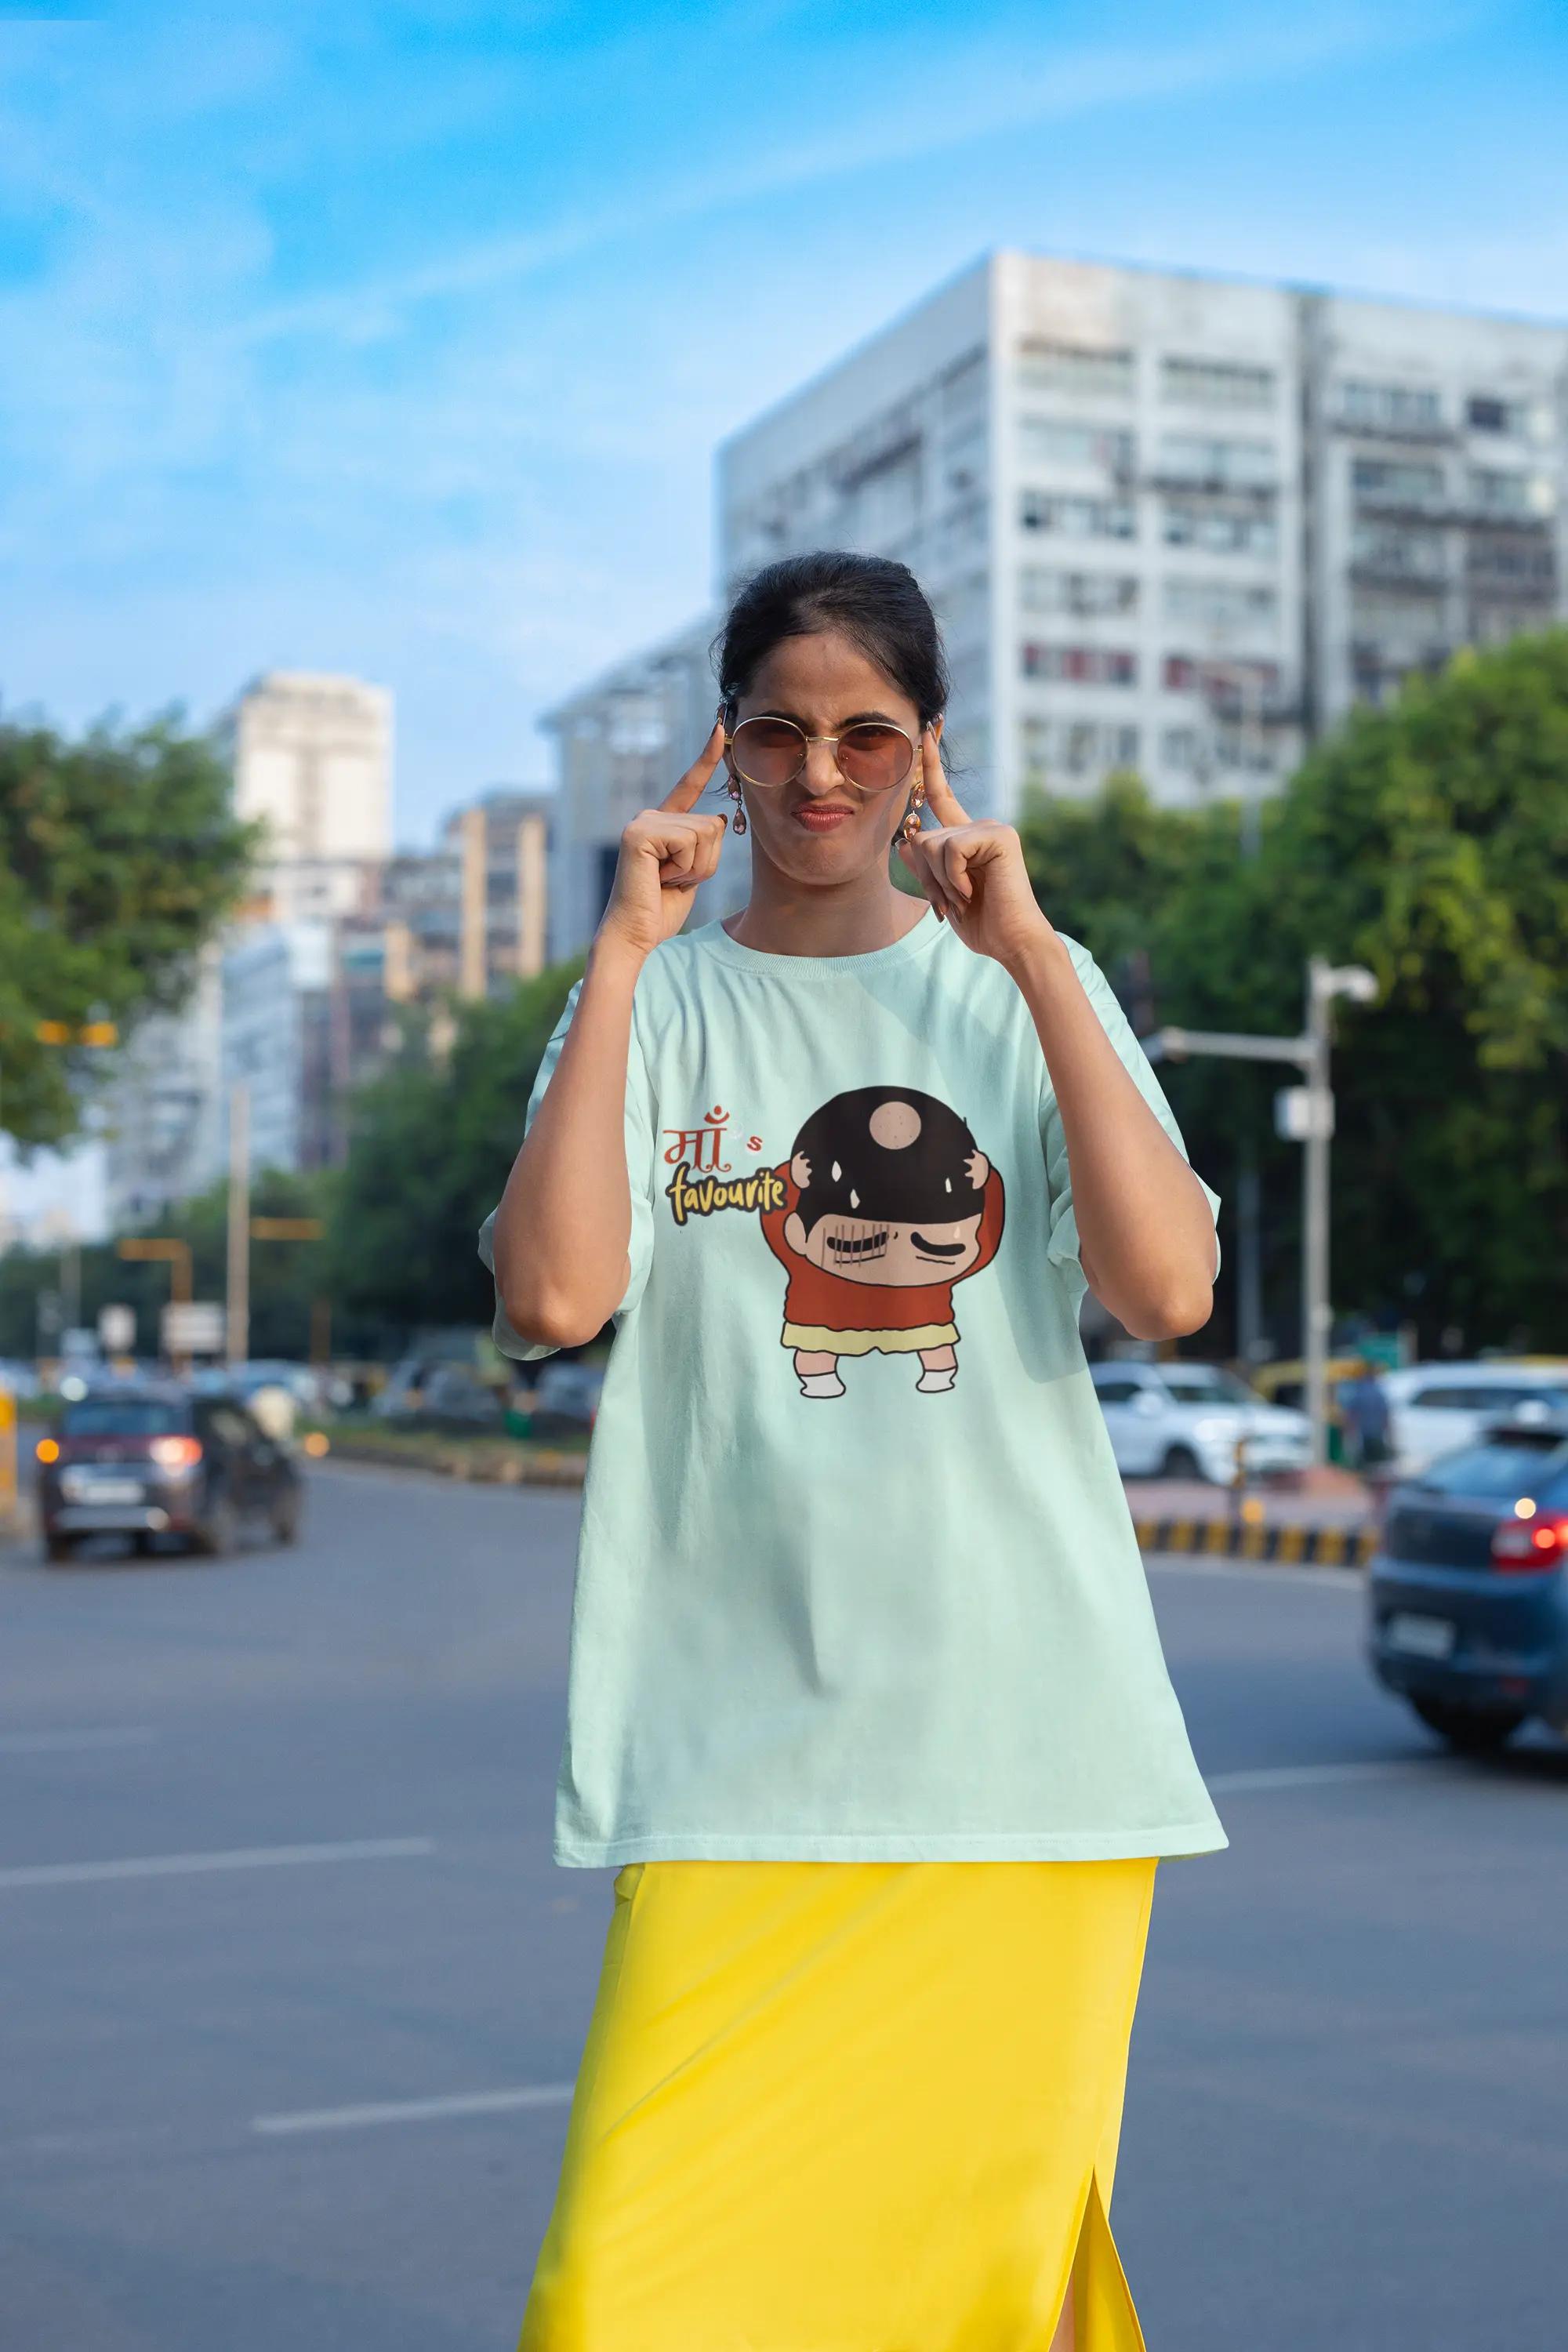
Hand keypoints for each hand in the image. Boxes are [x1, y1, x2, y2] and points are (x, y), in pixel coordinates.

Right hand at [598, 720, 729, 960]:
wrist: (636, 935)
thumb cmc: (661, 909)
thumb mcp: (695, 873)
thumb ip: (705, 845)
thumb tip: (718, 820)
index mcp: (662, 824)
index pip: (689, 786)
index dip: (706, 759)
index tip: (722, 728)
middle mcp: (650, 816)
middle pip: (712, 825)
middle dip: (706, 863)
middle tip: (674, 881)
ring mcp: (642, 822)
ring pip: (705, 833)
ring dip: (696, 868)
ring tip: (666, 881)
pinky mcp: (639, 833)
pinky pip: (690, 842)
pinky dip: (685, 869)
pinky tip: (659, 879)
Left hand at [897, 731, 1053, 969]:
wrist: (1012, 942)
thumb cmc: (981, 923)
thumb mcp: (942, 893)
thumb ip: (923, 866)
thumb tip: (905, 839)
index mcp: (967, 837)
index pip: (941, 795)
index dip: (931, 764)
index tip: (926, 729)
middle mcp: (981, 826)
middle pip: (922, 837)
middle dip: (928, 877)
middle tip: (954, 900)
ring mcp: (992, 828)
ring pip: (932, 844)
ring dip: (940, 881)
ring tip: (966, 897)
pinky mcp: (999, 837)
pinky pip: (951, 849)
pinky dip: (953, 879)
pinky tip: (972, 892)